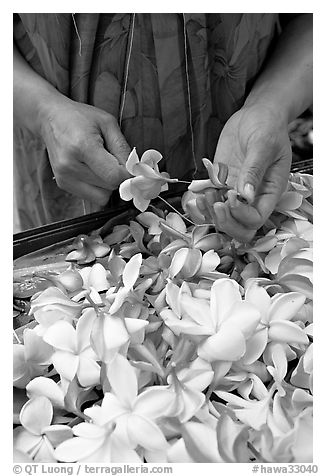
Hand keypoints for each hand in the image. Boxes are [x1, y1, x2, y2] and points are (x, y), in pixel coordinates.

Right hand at [40, 97, 130, 204]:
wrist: (49, 118)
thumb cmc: (80, 118)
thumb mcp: (108, 123)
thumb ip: (123, 148)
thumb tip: (135, 172)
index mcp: (82, 146)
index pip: (114, 176)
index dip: (128, 174)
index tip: (131, 167)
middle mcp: (70, 165)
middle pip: (109, 187)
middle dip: (118, 177)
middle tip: (115, 161)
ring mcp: (64, 177)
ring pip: (102, 197)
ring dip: (108, 185)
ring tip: (102, 165)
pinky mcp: (63, 184)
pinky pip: (92, 197)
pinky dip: (98, 188)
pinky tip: (93, 170)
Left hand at [212, 104, 291, 241]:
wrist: (256, 115)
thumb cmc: (267, 127)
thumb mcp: (263, 145)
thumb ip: (254, 170)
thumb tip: (245, 196)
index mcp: (269, 192)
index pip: (256, 219)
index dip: (241, 214)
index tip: (231, 196)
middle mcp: (253, 198)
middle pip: (240, 229)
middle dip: (226, 222)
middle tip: (217, 203)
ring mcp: (235, 193)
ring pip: (222, 220)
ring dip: (210, 213)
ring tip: (207, 194)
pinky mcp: (221, 185)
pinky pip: (210, 205)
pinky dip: (201, 204)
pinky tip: (198, 193)